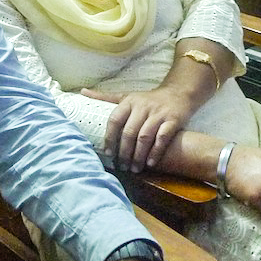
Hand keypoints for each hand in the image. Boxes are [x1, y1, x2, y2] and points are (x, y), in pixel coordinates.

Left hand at [81, 86, 198, 171]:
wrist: (178, 93)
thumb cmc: (148, 99)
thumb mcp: (127, 96)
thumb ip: (105, 97)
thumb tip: (82, 92)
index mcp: (129, 101)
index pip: (115, 120)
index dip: (110, 137)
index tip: (107, 153)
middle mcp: (143, 106)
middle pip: (129, 132)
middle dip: (124, 152)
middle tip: (121, 166)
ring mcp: (158, 113)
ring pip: (145, 136)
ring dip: (138, 155)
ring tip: (134, 168)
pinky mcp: (173, 120)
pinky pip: (163, 137)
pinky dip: (156, 151)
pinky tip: (151, 163)